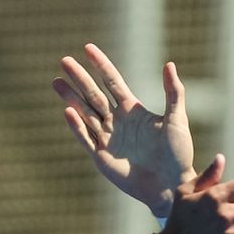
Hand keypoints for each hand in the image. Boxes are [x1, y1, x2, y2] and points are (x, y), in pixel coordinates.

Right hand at [54, 43, 193, 219]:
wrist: (171, 185)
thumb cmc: (178, 154)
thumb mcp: (177, 120)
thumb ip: (173, 93)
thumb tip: (169, 64)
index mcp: (132, 110)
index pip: (112, 82)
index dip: (101, 65)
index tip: (87, 48)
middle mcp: (117, 122)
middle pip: (94, 95)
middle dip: (79, 78)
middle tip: (64, 61)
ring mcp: (108, 139)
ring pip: (85, 113)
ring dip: (71, 98)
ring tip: (56, 81)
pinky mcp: (102, 157)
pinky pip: (86, 138)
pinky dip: (77, 126)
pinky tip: (68, 111)